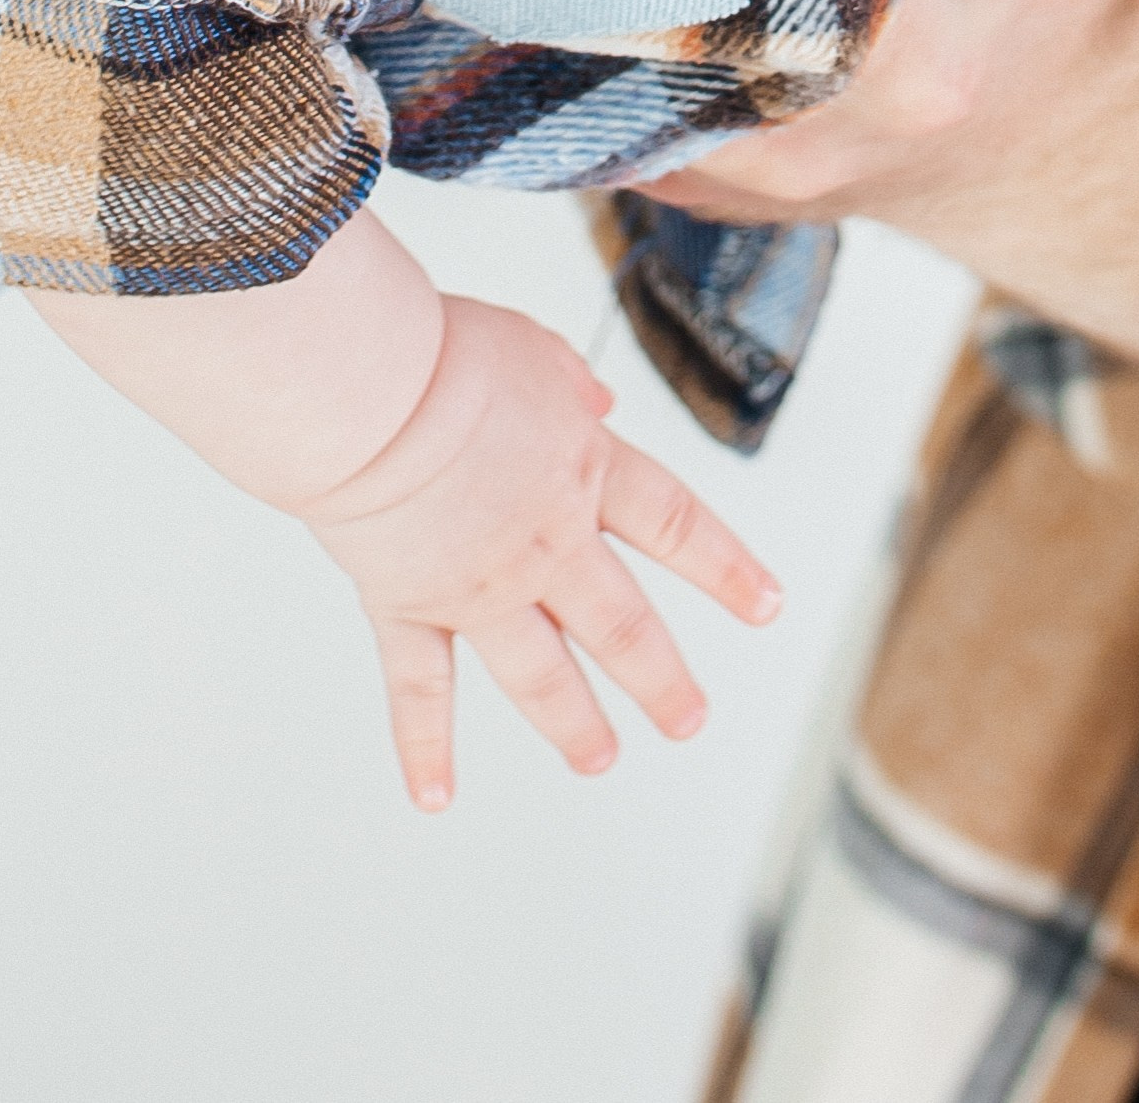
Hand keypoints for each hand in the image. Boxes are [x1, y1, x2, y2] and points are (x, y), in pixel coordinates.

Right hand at [302, 297, 781, 810]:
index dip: (726, 567)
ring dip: (575, 723)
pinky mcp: (409, 606)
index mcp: (583, 469)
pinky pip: (419, 689)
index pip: (675, 525)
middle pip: (622, 624)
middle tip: (689, 718)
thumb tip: (599, 399)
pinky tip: (436, 792)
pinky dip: (425, 746)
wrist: (372, 395)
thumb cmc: (443, 355)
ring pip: (542, 675)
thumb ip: (569, 381)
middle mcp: (546, 543)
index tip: (766, 605)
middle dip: (662, 678)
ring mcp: (480, 587)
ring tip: (599, 757)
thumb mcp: (531, 346)